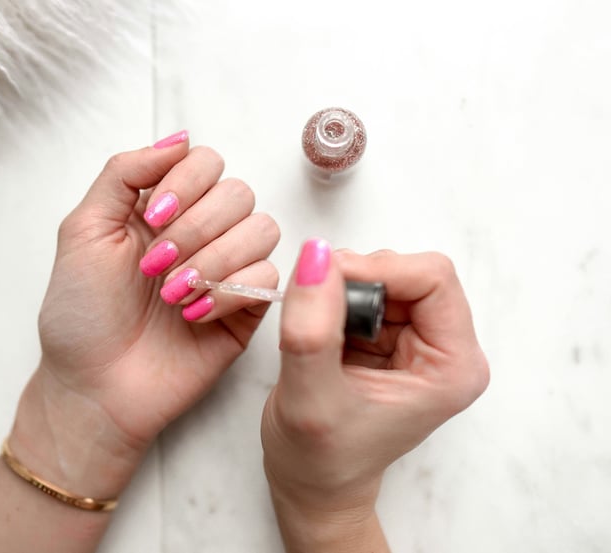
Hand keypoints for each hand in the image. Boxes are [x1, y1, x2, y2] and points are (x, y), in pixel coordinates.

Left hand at [12, 133, 278, 497]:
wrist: (94, 386)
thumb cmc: (81, 315)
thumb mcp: (84, 230)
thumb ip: (125, 173)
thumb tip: (178, 138)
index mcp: (164, 208)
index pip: (206, 163)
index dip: (186, 183)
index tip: (152, 218)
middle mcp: (202, 233)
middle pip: (238, 193)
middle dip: (197, 227)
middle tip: (155, 266)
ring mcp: (228, 270)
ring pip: (262, 230)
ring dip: (215, 259)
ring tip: (172, 294)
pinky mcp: (246, 310)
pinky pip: (268, 279)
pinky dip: (229, 292)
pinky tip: (192, 315)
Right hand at [260, 240, 488, 550]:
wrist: (312, 485)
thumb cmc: (320, 460)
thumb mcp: (310, 398)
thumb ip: (312, 329)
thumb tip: (315, 257)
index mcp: (453, 367)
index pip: (433, 278)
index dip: (377, 269)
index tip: (325, 283)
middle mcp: (444, 349)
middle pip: (408, 271)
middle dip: (355, 281)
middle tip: (315, 315)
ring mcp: (417, 341)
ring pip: (382, 276)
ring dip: (340, 291)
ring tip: (316, 335)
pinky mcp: (389, 337)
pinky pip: (362, 290)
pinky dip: (333, 299)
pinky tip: (320, 334)